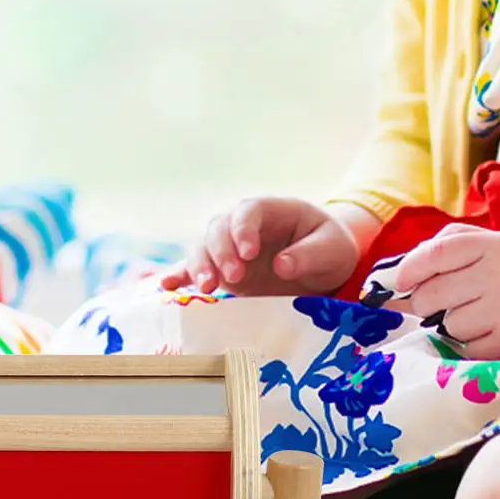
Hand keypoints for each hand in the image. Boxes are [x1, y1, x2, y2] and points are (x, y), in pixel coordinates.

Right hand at [156, 199, 368, 296]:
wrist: (325, 266)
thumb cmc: (331, 248)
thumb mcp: (333, 249)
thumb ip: (310, 254)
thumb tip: (282, 266)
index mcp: (271, 211)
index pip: (248, 211)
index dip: (243, 228)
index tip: (249, 253)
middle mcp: (244, 227)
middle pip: (219, 228)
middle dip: (221, 251)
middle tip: (233, 277)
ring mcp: (230, 249)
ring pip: (203, 247)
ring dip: (200, 265)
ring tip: (208, 287)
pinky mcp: (223, 272)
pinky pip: (195, 270)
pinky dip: (180, 277)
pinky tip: (166, 287)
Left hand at [393, 227, 499, 359]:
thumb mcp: (496, 239)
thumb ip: (452, 243)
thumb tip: (405, 267)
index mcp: (490, 245)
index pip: (436, 254)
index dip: (409, 269)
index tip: (400, 281)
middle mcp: (495, 275)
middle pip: (433, 295)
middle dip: (423, 302)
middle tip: (432, 302)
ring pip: (448, 324)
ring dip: (449, 322)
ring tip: (471, 312)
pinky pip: (467, 348)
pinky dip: (467, 343)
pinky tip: (482, 329)